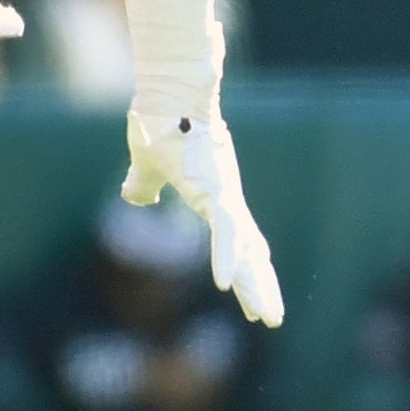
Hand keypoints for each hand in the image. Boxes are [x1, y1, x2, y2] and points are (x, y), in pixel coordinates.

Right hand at [123, 103, 283, 326]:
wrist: (167, 91)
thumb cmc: (160, 122)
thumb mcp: (146, 166)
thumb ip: (143, 185)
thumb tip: (136, 195)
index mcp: (214, 199)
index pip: (236, 244)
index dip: (244, 271)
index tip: (254, 295)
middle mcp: (227, 201)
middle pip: (249, 255)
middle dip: (260, 288)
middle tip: (273, 319)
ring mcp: (225, 196)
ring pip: (245, 251)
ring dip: (254, 285)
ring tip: (267, 316)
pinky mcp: (215, 189)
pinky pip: (224, 231)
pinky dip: (226, 257)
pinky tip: (224, 283)